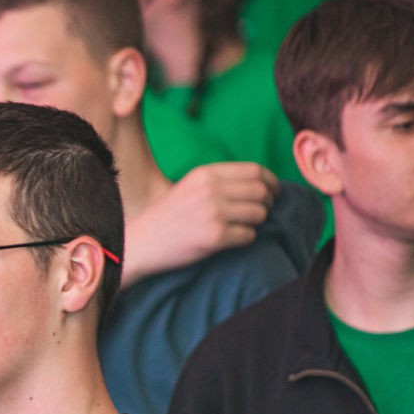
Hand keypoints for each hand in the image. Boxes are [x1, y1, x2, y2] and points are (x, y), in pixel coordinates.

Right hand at [125, 163, 276, 281]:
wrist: (141, 243)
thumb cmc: (167, 218)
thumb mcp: (189, 187)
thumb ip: (219, 181)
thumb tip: (260, 183)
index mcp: (205, 174)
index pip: (254, 170)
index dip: (271, 181)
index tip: (273, 192)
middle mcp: (210, 190)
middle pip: (261, 191)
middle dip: (267, 203)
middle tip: (261, 213)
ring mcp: (213, 213)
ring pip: (259, 214)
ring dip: (257, 223)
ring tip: (243, 227)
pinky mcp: (214, 236)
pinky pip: (248, 236)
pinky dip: (246, 239)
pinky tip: (232, 240)